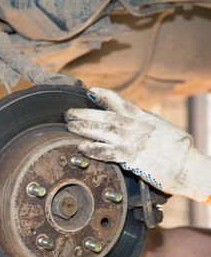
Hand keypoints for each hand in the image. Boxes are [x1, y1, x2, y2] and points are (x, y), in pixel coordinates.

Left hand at [65, 87, 210, 202]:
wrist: (187, 165)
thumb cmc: (178, 149)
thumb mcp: (161, 127)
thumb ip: (143, 123)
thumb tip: (132, 120)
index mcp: (143, 118)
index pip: (120, 102)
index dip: (103, 96)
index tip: (90, 91)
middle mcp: (136, 127)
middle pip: (105, 116)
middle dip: (85, 113)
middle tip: (69, 113)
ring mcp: (133, 141)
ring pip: (103, 131)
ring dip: (85, 128)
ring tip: (70, 126)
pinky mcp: (132, 158)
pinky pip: (108, 152)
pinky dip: (94, 149)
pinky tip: (82, 147)